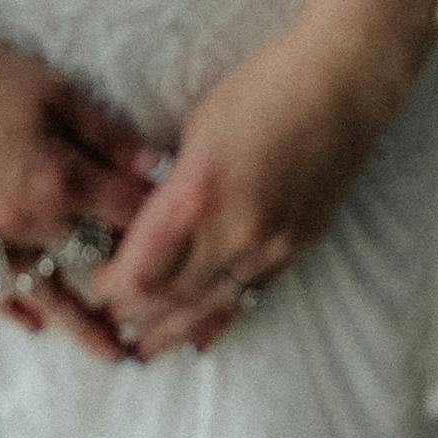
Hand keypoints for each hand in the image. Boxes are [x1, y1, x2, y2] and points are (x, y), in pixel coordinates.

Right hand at [0, 39, 170, 358]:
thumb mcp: (55, 91)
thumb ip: (108, 136)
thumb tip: (159, 169)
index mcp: (62, 182)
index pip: (129, 215)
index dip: (162, 225)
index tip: (187, 239)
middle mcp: (31, 223)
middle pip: (94, 265)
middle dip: (132, 290)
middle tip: (165, 322)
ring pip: (46, 292)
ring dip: (82, 325)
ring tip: (113, 354)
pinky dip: (12, 309)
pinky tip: (33, 325)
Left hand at [77, 12, 405, 361]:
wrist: (342, 85)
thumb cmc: (262, 89)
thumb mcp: (197, 129)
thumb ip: (173, 184)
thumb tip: (147, 221)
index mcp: (197, 193)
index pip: (141, 268)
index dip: (113, 285)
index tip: (95, 282)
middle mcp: (234, 231)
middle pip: (171, 297)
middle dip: (134, 314)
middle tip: (108, 322)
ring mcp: (271, 247)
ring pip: (210, 308)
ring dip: (172, 332)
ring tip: (142, 352)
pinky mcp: (298, 249)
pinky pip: (251, 298)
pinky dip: (220, 320)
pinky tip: (199, 339)